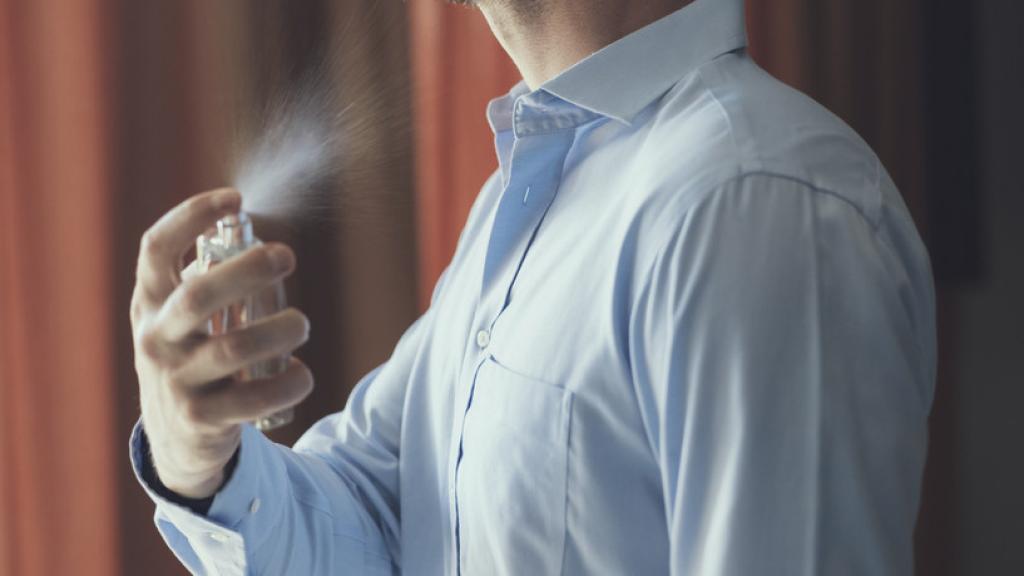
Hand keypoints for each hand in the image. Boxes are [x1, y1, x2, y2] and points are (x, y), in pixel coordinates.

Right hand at [131, 188, 312, 497]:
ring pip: (234, 348)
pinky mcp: (203, 419)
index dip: (191, 217)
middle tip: (286, 256)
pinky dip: (289, 382)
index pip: (156, 250)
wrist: (176, 438)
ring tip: (301, 323)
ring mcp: (177, 380)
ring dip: (280, 330)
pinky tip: (302, 372)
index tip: (235, 199)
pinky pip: (255, 398)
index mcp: (150, 303)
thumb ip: (204, 279)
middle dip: (247, 271)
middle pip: (198, 296)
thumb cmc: (189, 358)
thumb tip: (248, 235)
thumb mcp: (179, 318)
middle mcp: (157, 339)